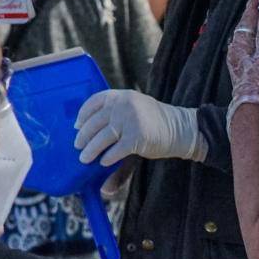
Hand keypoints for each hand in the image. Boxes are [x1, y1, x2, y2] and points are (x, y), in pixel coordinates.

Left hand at [74, 89, 205, 165]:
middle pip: (95, 122)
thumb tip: (91, 132)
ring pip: (102, 137)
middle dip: (83, 136)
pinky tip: (104, 162)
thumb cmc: (154, 123)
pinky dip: (108, 157)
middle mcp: (124, 105)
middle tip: (78, 145)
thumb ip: (116, 119)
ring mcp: (131, 120)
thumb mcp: (135, 112)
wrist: (181, 129)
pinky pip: (116, 150)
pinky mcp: (138, 137)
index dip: (83, 114)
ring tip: (84, 158)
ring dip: (91, 150)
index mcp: (122, 96)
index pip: (94, 101)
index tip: (77, 125)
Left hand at [224, 3, 258, 130]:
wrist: (256, 110)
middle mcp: (238, 52)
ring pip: (251, 41)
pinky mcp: (249, 72)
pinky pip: (256, 52)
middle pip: (247, 29)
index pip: (246, 20)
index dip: (253, 8)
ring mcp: (242, 63)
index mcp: (240, 45)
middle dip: (256, 18)